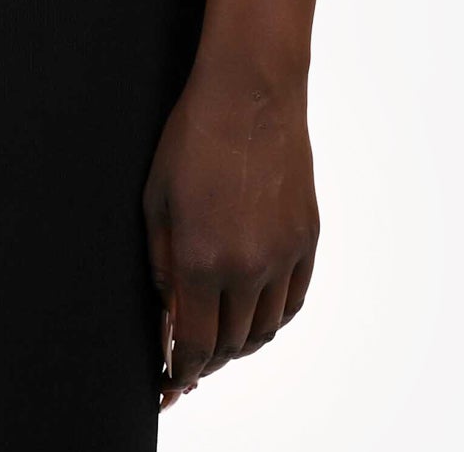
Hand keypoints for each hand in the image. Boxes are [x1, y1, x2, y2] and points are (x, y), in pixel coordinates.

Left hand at [142, 55, 317, 408]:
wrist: (251, 91)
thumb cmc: (194, 137)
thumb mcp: (155, 200)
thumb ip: (161, 267)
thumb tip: (168, 315)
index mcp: (201, 260)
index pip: (195, 345)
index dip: (181, 366)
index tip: (173, 372)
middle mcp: (247, 267)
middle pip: (231, 344)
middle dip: (208, 357)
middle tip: (192, 353)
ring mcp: (283, 255)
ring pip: (265, 330)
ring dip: (241, 339)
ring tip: (222, 330)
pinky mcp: (308, 239)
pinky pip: (293, 301)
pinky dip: (273, 316)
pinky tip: (257, 309)